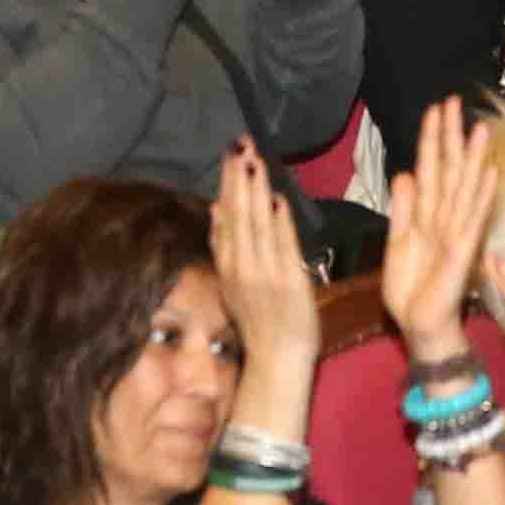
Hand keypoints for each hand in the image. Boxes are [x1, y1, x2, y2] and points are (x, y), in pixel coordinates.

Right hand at [208, 138, 321, 372]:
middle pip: (239, 215)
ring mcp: (264, 273)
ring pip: (258, 225)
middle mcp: (241, 266)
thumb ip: (224, 245)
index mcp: (228, 264)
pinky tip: (280, 200)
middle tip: (242, 144)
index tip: (229, 155)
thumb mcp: (231, 281)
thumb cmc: (259, 321)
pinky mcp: (288, 281)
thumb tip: (215, 208)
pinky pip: (284, 246)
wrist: (276, 359)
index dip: (226, 184)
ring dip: (257, 192)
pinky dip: (281, 223)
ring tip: (256, 162)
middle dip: (239, 178)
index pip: (224, 217)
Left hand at [372, 102, 493, 360]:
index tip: (435, 109)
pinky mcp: (462, 251)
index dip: (431, 140)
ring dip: (472, 159)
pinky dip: (480, 196)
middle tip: (453, 102)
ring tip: (479, 129)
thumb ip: (402, 208)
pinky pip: (472, 219)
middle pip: (449, 170)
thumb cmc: (411, 287)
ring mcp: (456, 233)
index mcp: (425, 215)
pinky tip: (490, 173)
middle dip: (450, 137)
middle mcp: (443, 218)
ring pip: (464, 188)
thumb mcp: (396, 242)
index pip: (429, 169)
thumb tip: (405, 172)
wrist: (419, 325)